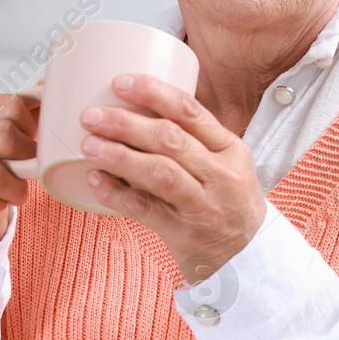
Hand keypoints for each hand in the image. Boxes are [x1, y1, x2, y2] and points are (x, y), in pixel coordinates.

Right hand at [0, 93, 37, 248]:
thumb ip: (15, 109)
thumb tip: (45, 85)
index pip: (6, 105)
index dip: (28, 124)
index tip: (28, 137)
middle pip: (3, 136)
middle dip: (25, 153)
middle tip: (26, 164)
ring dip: (17, 184)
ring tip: (15, 186)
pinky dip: (4, 203)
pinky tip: (0, 202)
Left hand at [76, 73, 265, 281]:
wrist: (249, 256)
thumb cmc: (229, 204)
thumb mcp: (228, 165)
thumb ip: (194, 141)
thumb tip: (136, 110)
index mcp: (230, 149)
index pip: (191, 112)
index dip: (153, 93)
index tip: (121, 82)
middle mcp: (220, 174)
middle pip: (170, 140)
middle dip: (127, 124)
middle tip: (92, 116)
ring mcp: (204, 205)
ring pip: (160, 173)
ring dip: (120, 156)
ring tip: (89, 145)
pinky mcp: (185, 233)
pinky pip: (146, 210)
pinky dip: (117, 193)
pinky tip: (96, 180)